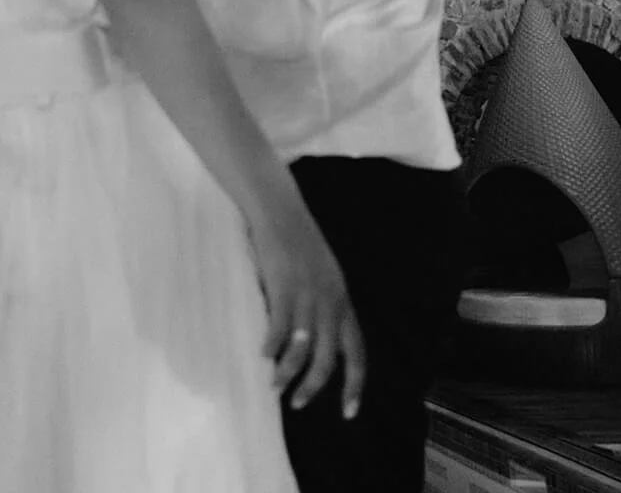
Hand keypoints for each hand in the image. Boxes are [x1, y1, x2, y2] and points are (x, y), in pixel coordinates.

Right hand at [247, 197, 366, 420]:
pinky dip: (272, 346)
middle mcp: (330, 302)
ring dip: (288, 372)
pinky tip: (263, 355)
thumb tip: (319, 344)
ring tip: (275, 386)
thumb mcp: (324, 276)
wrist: (279, 209)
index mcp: (342, 301)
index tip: (348, 412)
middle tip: (297, 403)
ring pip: (302, 349)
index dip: (355, 385)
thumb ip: (325, 307)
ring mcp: (307, 295)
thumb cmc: (298, 242)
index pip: (356, 352)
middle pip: (327, 358)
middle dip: (313, 387)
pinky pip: (280, 328)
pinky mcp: (283, 286)